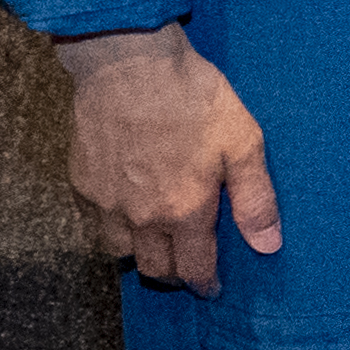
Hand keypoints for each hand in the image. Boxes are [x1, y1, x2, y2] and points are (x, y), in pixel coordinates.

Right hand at [56, 25, 282, 294]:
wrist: (128, 62)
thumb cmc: (192, 97)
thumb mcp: (242, 142)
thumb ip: (255, 198)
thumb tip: (268, 245)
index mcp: (184, 211)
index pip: (193, 269)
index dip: (204, 283)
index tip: (211, 287)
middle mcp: (141, 217)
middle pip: (153, 268)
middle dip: (173, 274)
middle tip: (186, 266)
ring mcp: (106, 202)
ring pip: (117, 252)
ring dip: (138, 254)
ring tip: (155, 241)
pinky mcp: (81, 182)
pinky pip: (93, 224)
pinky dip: (109, 228)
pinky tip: (123, 213)